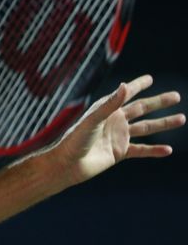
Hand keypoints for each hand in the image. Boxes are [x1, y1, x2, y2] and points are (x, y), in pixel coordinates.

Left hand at [50, 75, 184, 185]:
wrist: (67, 165)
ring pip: (146, 128)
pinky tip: (168, 150)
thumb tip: (125, 86)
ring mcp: (118, 137)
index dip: (137, 85)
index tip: (150, 78)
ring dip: (163, 123)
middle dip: (159, 102)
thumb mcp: (93, 120)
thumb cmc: (74, 140)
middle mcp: (114, 121)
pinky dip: (154, 150)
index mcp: (106, 110)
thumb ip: (110, 104)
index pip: (125, 94)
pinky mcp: (119, 153)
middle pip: (141, 109)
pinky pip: (141, 150)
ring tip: (181, 118)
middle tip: (176, 96)